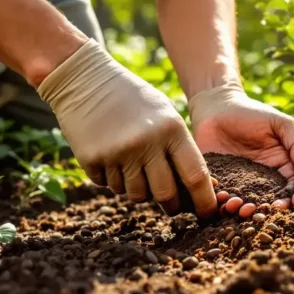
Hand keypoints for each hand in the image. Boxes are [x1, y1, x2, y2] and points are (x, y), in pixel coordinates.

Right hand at [38, 39, 216, 217]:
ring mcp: (117, 153)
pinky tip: (110, 155)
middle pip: (165, 194)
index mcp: (171, 129)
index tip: (208, 213)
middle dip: (172, 206)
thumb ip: (180, 148)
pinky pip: (109, 185)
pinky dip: (113, 178)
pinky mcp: (92, 160)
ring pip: (136, 195)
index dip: (204, 200)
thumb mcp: (165, 115)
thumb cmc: (133, 99)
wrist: (85, 80)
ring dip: (139, 191)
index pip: (195, 175)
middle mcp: (146, 143)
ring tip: (135, 168)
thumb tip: (199, 187)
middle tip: (172, 206)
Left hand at [189, 83, 293, 217]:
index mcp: (286, 166)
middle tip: (267, 210)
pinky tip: (222, 198)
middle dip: (274, 209)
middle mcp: (268, 180)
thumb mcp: (280, 123)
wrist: (217, 107)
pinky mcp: (223, 185)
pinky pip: (225, 200)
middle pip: (277, 201)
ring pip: (251, 205)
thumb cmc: (252, 113)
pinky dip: (224, 204)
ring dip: (248, 210)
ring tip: (241, 208)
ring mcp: (244, 185)